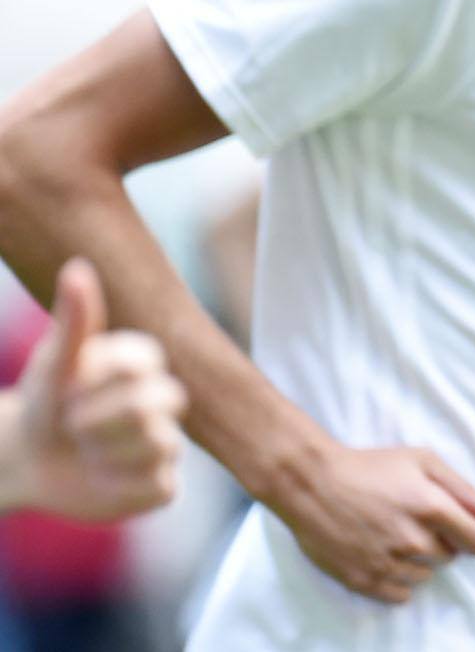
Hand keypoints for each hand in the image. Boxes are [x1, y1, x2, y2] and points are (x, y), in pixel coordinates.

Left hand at [2, 258, 187, 519]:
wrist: (27, 461)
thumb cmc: (43, 403)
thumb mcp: (53, 364)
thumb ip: (73, 319)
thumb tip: (78, 267)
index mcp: (143, 363)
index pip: (142, 363)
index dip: (96, 382)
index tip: (71, 387)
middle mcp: (163, 400)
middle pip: (154, 403)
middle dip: (98, 419)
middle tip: (72, 424)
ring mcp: (167, 444)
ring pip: (156, 445)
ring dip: (102, 453)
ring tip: (85, 452)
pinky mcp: (162, 486)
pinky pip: (156, 485)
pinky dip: (118, 485)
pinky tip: (100, 478)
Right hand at [271, 441, 474, 603]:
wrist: (311, 483)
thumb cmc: (370, 467)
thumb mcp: (422, 461)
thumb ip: (464, 490)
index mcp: (432, 508)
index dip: (472, 536)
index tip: (459, 529)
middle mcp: (412, 540)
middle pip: (449, 558)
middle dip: (441, 542)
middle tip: (415, 523)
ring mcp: (386, 563)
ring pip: (424, 576)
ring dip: (418, 561)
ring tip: (395, 538)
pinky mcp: (362, 579)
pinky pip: (399, 595)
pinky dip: (398, 581)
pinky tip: (386, 558)